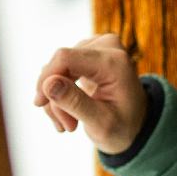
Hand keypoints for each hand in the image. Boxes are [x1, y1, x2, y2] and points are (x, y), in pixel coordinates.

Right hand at [33, 33, 147, 153]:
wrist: (136, 127)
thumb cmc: (123, 128)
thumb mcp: (101, 123)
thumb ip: (75, 103)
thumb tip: (48, 83)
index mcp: (115, 62)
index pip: (65, 58)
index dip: (46, 78)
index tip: (40, 103)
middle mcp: (108, 47)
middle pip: (61, 63)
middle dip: (56, 97)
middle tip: (66, 126)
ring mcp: (99, 47)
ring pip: (58, 68)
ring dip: (57, 99)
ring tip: (69, 124)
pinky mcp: (89, 53)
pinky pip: (62, 68)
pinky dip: (60, 92)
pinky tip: (68, 114)